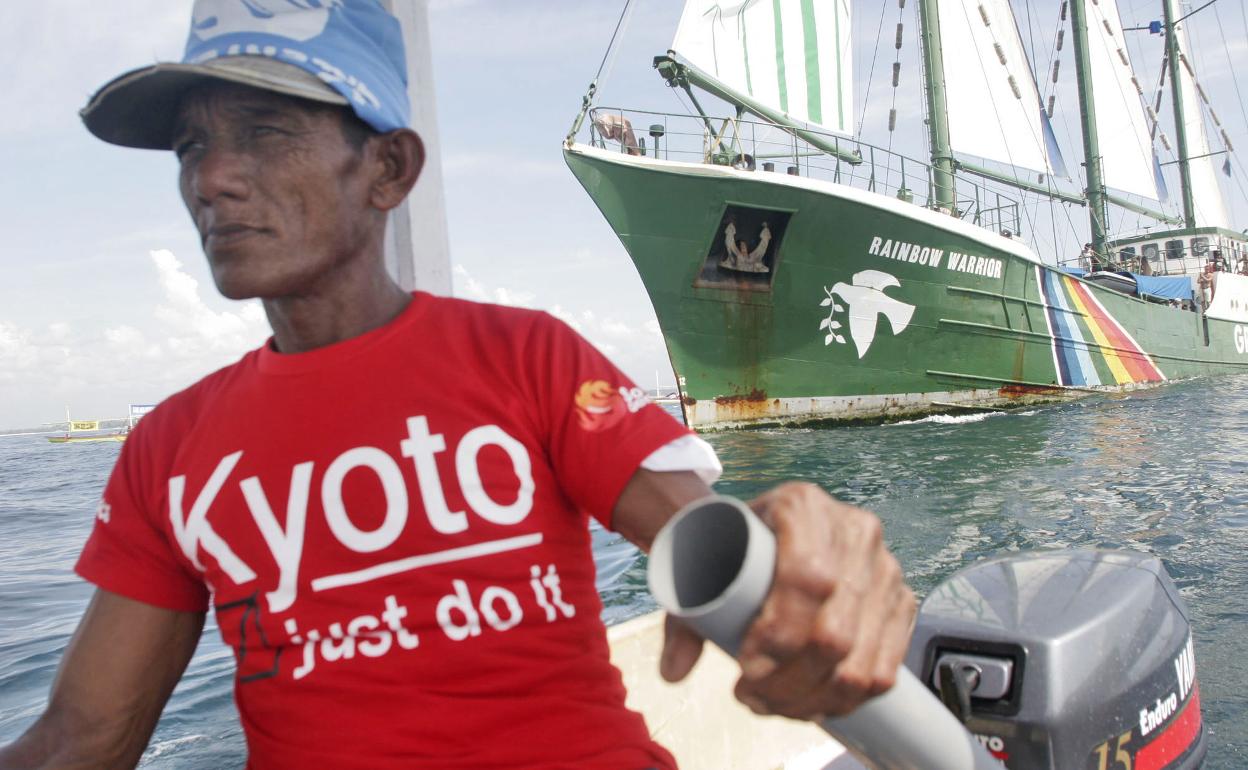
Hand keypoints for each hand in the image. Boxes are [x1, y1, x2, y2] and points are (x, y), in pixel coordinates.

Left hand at [659, 482, 914, 719]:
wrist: (770, 530)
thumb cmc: (735, 548)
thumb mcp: (702, 566)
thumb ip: (684, 619)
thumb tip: (672, 672)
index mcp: (803, 505)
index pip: (807, 578)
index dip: (779, 634)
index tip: (745, 666)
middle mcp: (854, 530)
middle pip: (834, 630)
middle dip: (789, 681)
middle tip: (752, 695)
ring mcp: (884, 567)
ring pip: (860, 660)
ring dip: (814, 699)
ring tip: (774, 704)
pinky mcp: (900, 601)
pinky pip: (885, 668)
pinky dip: (847, 700)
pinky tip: (814, 706)